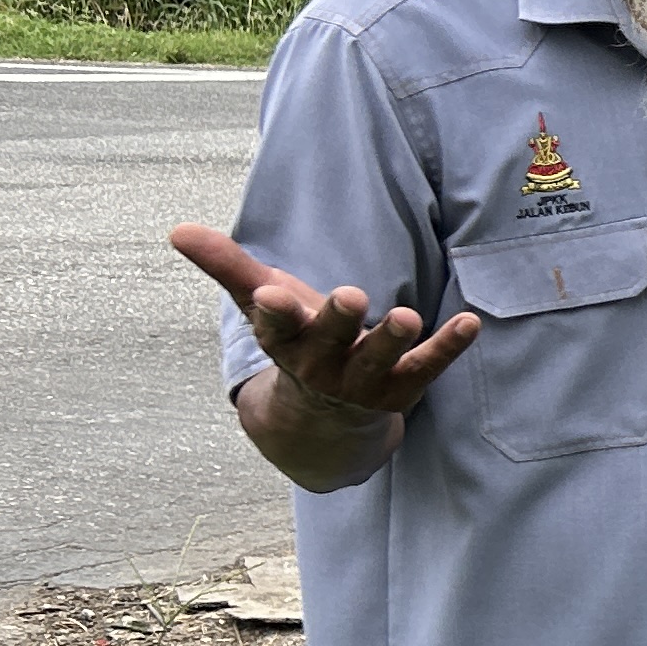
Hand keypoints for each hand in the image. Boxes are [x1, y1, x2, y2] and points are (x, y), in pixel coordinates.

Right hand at [170, 224, 479, 419]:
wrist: (326, 415)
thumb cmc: (297, 339)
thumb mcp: (262, 303)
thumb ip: (227, 266)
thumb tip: (176, 229)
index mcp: (285, 342)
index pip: (275, 328)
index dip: (275, 312)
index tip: (273, 294)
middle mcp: (322, 366)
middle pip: (329, 342)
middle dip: (337, 322)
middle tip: (350, 296)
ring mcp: (365, 380)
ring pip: (378, 360)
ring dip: (391, 338)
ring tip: (405, 314)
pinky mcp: (405, 386)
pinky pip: (428, 367)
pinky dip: (448, 347)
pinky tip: (470, 322)